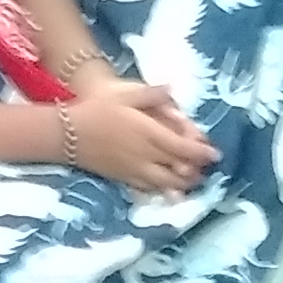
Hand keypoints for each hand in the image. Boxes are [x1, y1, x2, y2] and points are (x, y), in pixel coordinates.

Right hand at [66, 82, 218, 196]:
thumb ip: (152, 94)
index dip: (202, 153)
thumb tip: (173, 88)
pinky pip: (148, 190)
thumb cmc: (95, 109)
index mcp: (149, 134)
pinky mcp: (122, 179)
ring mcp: (134, 170)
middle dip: (197, 172)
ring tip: (194, 182)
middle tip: (208, 170)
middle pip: (179, 170)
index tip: (216, 155)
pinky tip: (171, 193)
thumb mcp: (125, 95)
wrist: (66, 133)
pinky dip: (163, 192)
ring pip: (166, 184)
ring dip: (183, 185)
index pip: (183, 148)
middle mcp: (145, 156)